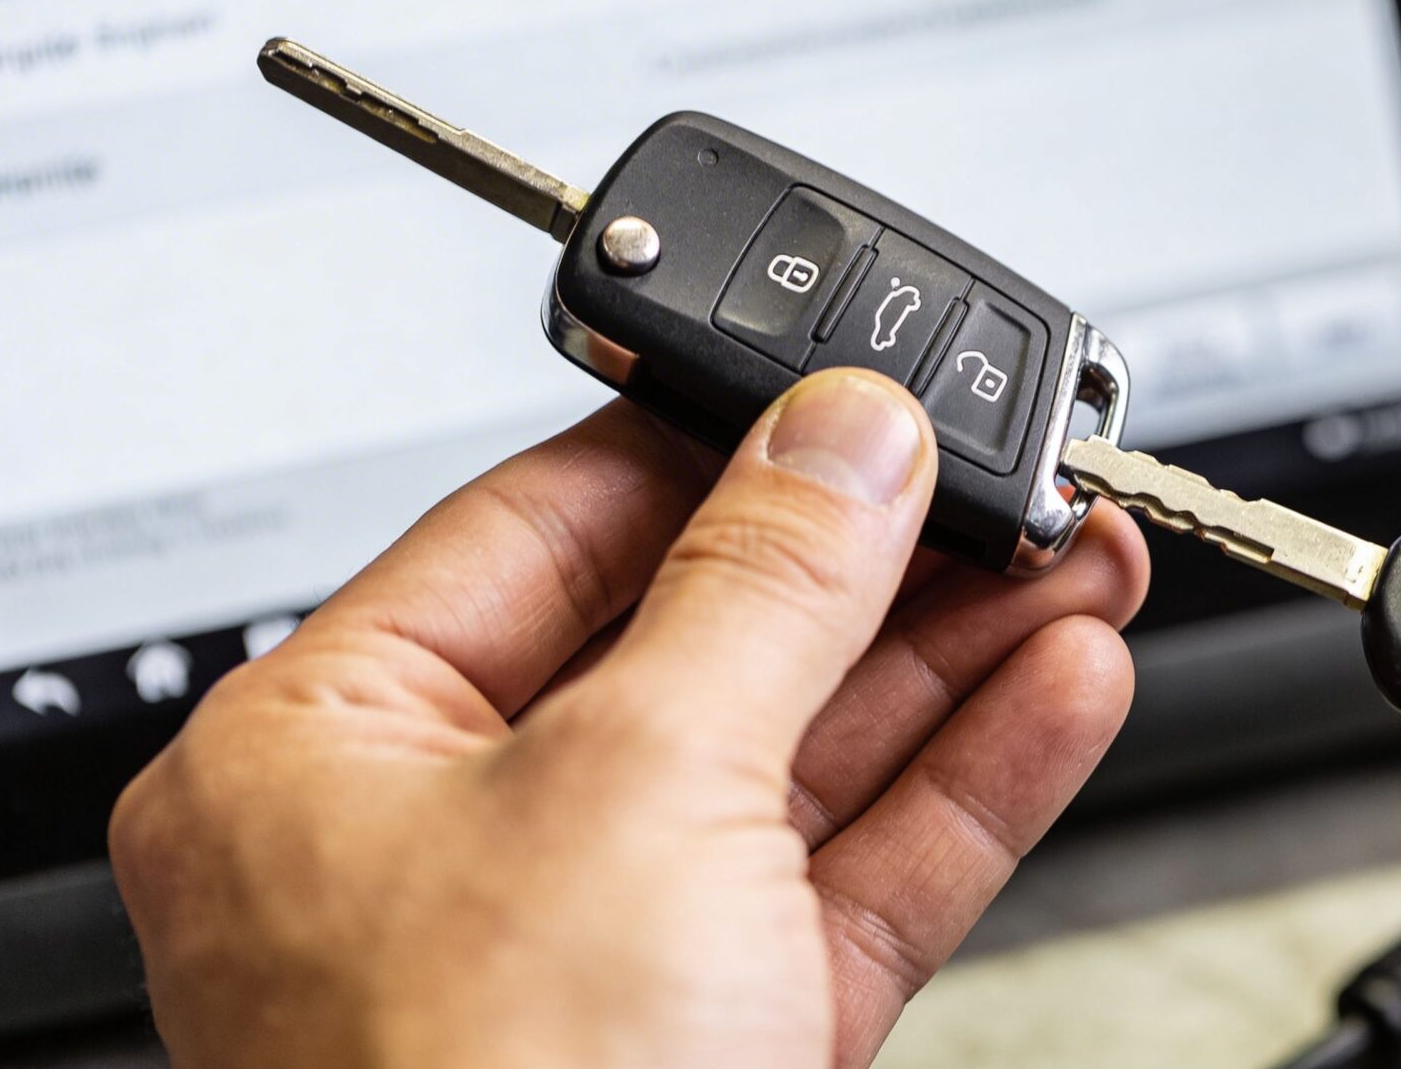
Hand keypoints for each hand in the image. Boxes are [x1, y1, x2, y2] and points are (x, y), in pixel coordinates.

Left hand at [110, 369, 1147, 1068]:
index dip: (721, 448)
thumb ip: (764, 584)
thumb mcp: (638, 783)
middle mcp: (451, 849)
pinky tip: (1059, 689)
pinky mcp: (722, 1037)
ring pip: (801, 757)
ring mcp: (597, 951)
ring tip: (1074, 561)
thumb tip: (844, 436)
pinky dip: (965, 782)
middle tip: (1003, 478)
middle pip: (699, 639)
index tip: (855, 396)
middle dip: (878, 560)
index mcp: (326, 757)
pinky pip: (854, 873)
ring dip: (954, 659)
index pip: (544, 528)